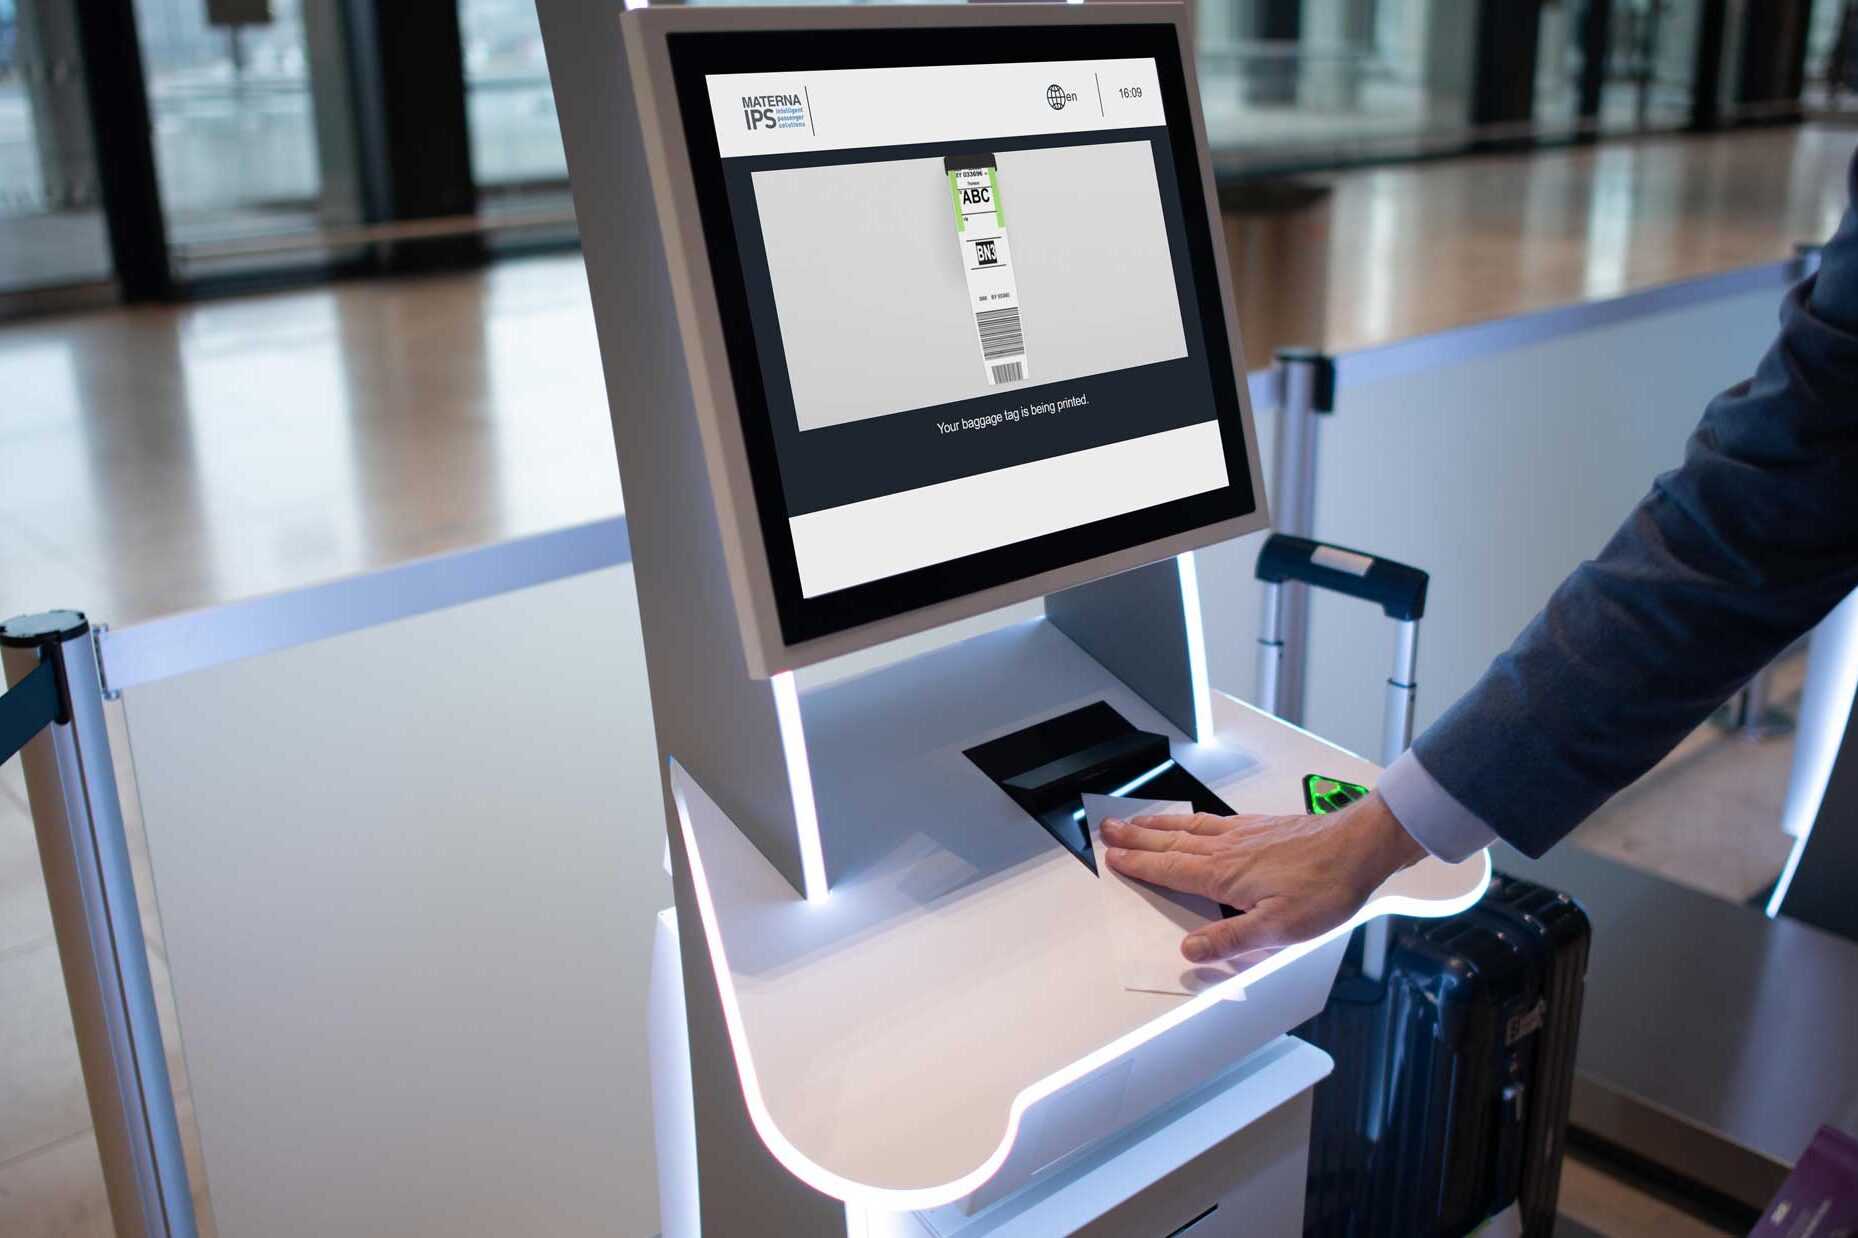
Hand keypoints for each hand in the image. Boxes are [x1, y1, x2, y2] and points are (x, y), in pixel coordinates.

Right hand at [1101, 792, 1427, 963]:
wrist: (1359, 846)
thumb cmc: (1325, 887)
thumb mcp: (1279, 929)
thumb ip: (1231, 940)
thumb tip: (1190, 951)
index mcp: (1224, 875)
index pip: (1170, 869)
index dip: (1139, 865)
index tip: (1113, 858)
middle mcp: (1227, 848)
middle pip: (1170, 842)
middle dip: (1136, 838)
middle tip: (1107, 830)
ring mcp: (1243, 834)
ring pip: (1188, 827)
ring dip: (1157, 825)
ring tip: (1135, 821)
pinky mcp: (1260, 826)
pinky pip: (1211, 820)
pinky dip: (1189, 818)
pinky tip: (1190, 819)